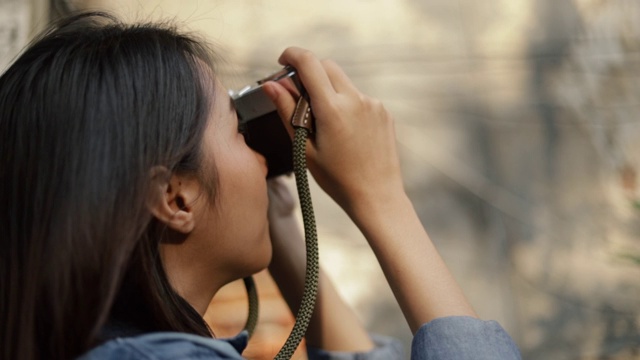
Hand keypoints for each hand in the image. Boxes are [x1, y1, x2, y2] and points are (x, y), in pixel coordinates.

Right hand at [265, 48, 477, 332]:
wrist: (378, 197)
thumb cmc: (338, 180)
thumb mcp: (305, 149)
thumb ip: (287, 112)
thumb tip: (271, 85)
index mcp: (333, 109)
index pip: (309, 64)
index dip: (292, 55)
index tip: (282, 60)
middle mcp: (356, 100)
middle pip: (327, 66)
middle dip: (309, 70)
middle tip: (296, 91)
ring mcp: (373, 104)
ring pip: (343, 82)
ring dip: (328, 90)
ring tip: (322, 124)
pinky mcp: (383, 112)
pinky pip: (358, 98)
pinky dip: (345, 104)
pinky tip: (343, 132)